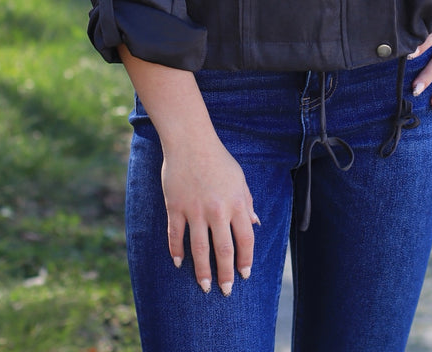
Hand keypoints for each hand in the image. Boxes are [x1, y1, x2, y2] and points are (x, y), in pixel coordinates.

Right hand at [162, 133, 259, 295]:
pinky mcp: (175, 207)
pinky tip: (179, 263)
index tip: (244, 274)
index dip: (245, 260)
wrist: (190, 141)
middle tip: (225, 291)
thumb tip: (255, 224)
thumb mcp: (240, 179)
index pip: (245, 239)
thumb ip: (247, 203)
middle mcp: (217, 210)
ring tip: (205, 286)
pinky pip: (176, 236)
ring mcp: (195, 210)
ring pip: (199, 249)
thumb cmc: (218, 159)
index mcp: (236, 203)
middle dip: (225, 274)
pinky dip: (177, 251)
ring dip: (202, 271)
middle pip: (223, 250)